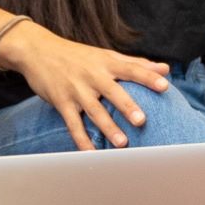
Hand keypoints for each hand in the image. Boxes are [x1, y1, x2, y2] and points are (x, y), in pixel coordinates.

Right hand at [0, 21, 170, 151]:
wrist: (38, 50)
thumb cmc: (78, 55)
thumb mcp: (107, 55)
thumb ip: (137, 63)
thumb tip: (166, 69)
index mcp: (107, 63)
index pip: (132, 69)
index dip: (148, 77)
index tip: (165, 86)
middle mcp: (93, 76)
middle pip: (113, 92)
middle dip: (127, 106)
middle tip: (142, 121)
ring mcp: (76, 90)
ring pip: (94, 111)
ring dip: (108, 128)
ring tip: (122, 143)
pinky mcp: (61, 102)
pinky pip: (72, 124)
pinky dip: (81, 139)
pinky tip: (91, 153)